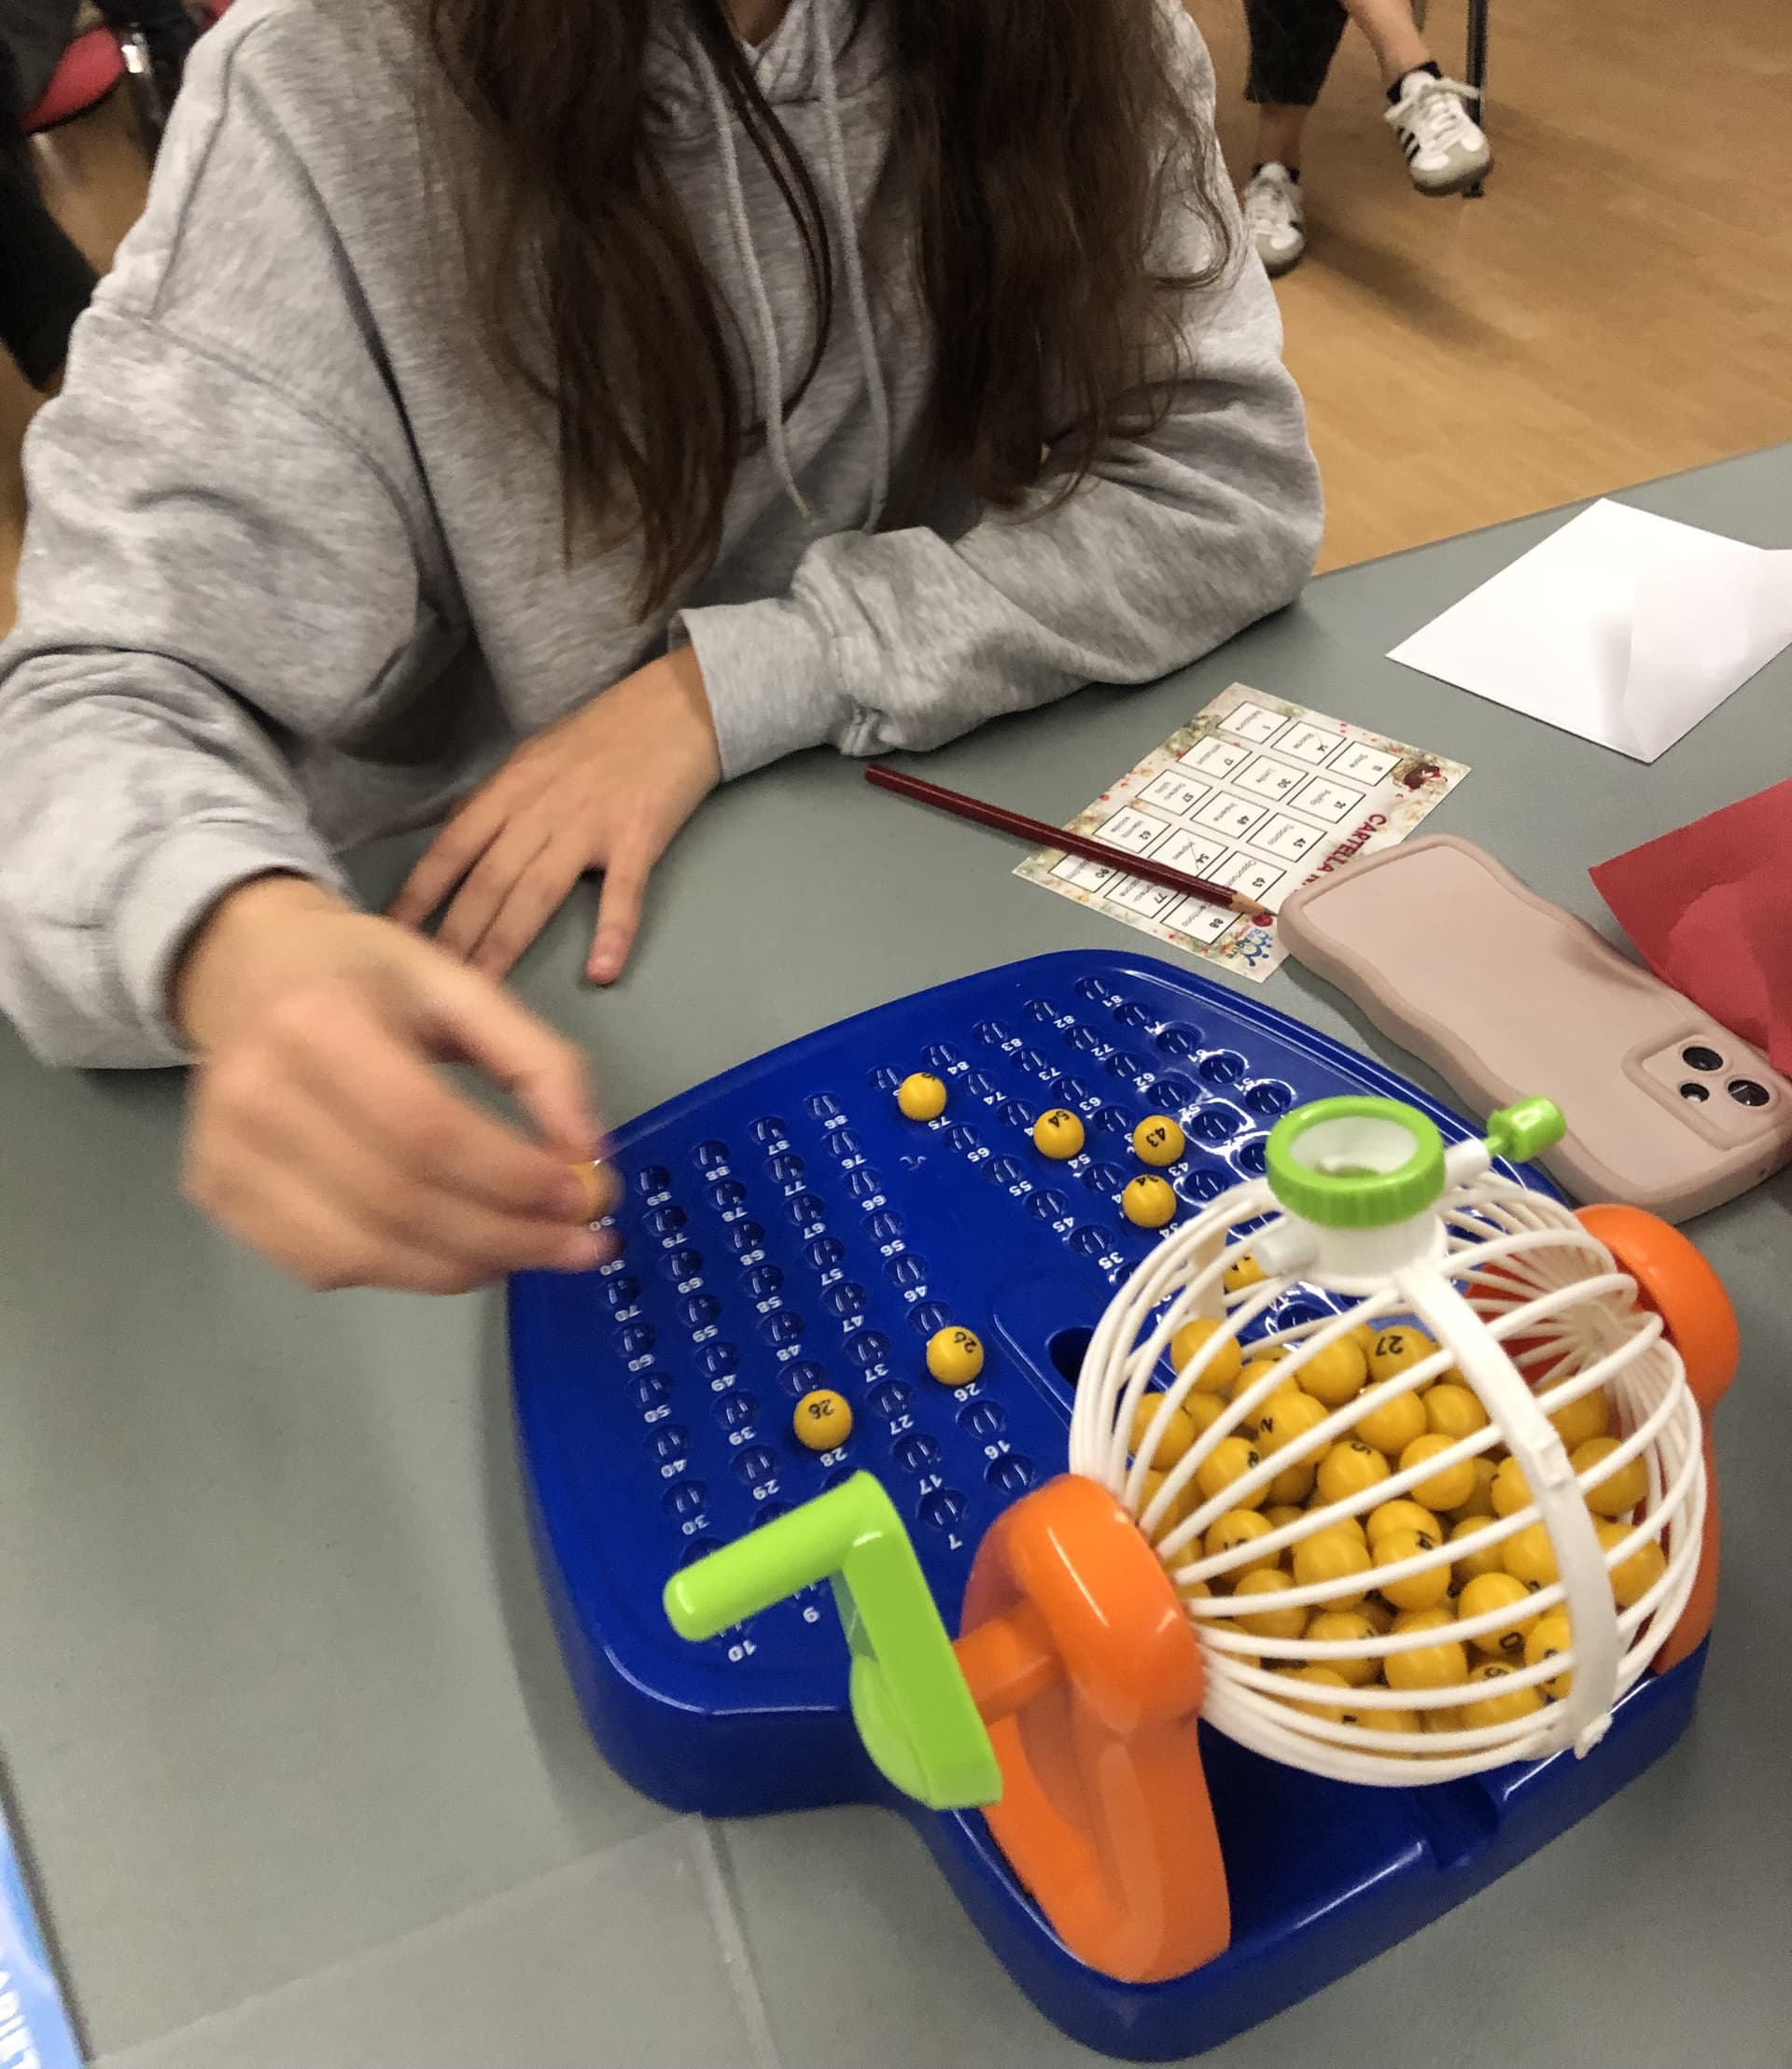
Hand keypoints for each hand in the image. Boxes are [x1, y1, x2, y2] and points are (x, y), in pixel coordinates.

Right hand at [176, 876, 617, 1292]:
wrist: (248, 968)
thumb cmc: (363, 976)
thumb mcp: (461, 985)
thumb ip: (538, 1060)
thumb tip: (590, 1154)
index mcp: (319, 1019)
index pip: (430, 1129)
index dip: (517, 1178)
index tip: (589, 1198)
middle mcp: (256, 1089)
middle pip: (401, 1202)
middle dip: (511, 1238)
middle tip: (581, 1246)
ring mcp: (225, 1150)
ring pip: (364, 1252)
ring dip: (467, 1268)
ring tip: (531, 1251)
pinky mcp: (217, 1193)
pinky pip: (325, 1267)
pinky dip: (406, 1272)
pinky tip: (459, 1250)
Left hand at [389, 647, 721, 982]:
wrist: (675, 707)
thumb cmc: (604, 735)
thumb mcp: (535, 757)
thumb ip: (498, 802)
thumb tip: (456, 840)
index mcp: (509, 789)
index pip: (450, 849)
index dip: (418, 894)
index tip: (391, 934)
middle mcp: (540, 809)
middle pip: (488, 880)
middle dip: (455, 935)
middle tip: (430, 982)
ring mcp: (590, 825)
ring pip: (538, 892)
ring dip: (507, 943)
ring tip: (484, 987)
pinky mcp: (639, 837)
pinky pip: (624, 892)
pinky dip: (614, 932)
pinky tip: (602, 971)